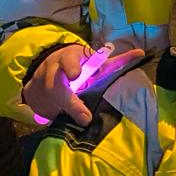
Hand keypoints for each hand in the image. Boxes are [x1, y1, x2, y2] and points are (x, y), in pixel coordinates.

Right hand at [23, 44, 144, 124]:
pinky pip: (44, 111)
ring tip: (80, 121)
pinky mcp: (34, 99)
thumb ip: (116, 61)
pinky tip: (64, 123)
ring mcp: (39, 85)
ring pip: (48, 101)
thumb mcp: (94, 61)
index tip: (76, 76)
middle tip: (85, 118)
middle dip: (69, 103)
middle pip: (55, 86)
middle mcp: (51, 70)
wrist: (46, 70)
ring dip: (64, 112)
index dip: (71, 66)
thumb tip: (141, 53)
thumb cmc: (78, 65)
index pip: (68, 59)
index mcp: (67, 57)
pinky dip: (54, 117)